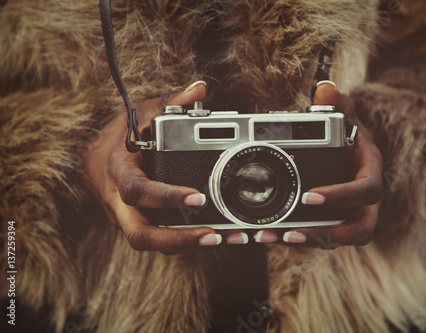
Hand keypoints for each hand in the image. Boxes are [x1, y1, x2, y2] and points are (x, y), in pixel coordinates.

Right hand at [82, 81, 222, 253]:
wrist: (94, 159)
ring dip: (186, 246)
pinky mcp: (141, 224)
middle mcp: (120, 202)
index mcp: (120, 172)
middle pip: (140, 234)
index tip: (198, 198)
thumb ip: (169, 103)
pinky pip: (160, 238)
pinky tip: (217, 236)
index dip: (165, 198)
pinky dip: (186, 241)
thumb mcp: (141, 113)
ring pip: (151, 242)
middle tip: (213, 236)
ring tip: (222, 239)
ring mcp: (129, 217)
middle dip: (176, 240)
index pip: (137, 191)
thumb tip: (198, 88)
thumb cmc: (122, 136)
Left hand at [252, 81, 382, 247]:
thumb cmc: (349, 136)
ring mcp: (349, 214)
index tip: (309, 196)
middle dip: (326, 235)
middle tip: (292, 234)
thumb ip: (338, 104)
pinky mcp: (332, 222)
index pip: (366, 191)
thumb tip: (325, 89)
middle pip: (358, 229)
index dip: (342, 197)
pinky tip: (269, 235)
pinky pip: (318, 236)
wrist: (348, 153)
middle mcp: (364, 201)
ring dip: (304, 241)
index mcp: (370, 174)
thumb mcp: (346, 116)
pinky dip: (295, 238)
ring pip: (335, 239)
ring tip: (272, 238)